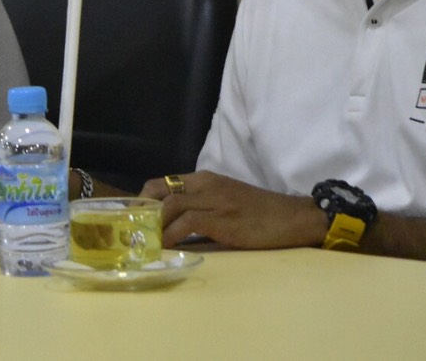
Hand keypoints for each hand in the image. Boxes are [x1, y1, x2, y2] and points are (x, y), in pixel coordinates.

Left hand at [141, 170, 326, 249]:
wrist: (292, 217)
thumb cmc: (260, 213)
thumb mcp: (225, 199)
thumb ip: (201, 205)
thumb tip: (173, 223)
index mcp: (205, 179)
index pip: (162, 182)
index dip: (143, 198)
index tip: (133, 216)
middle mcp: (205, 184)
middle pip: (160, 191)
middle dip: (142, 210)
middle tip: (133, 230)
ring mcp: (214, 200)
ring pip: (170, 206)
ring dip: (154, 224)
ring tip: (145, 241)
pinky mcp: (222, 219)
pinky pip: (187, 223)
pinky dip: (172, 235)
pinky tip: (166, 246)